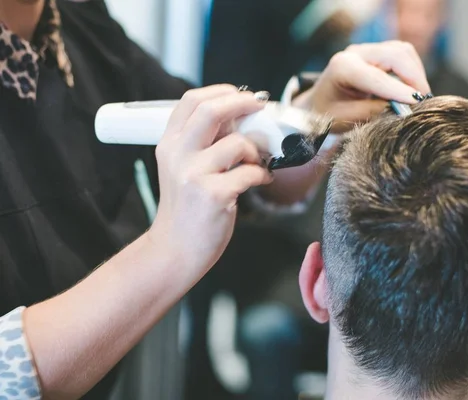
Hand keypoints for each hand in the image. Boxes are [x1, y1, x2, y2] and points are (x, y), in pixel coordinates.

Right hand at [147, 85, 272, 278]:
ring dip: (257, 151)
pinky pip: (250, 174)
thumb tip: (239, 119)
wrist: (174, 250)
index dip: (221, 92)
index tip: (242, 96)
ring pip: (238, 143)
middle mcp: (177, 155)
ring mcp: (193, 175)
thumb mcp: (182, 169)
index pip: (191, 101)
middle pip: (211, 110)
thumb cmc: (185, 209)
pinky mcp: (213, 195)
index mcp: (169, 144)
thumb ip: (201, 143)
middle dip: (242, 103)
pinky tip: (261, 180)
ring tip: (258, 162)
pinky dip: (262, 175)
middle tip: (260, 107)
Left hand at [294, 41, 431, 131]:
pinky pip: (403, 56)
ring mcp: (368, 50)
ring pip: (403, 52)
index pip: (375, 77)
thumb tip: (403, 109)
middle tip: (422, 103)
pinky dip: (412, 72)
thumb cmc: (328, 113)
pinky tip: (411, 90)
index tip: (416, 102)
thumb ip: (374, 112)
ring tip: (418, 98)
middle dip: (414, 78)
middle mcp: (356, 53)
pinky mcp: (378, 53)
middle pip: (395, 55)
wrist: (318, 103)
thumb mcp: (348, 118)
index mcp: (342, 67)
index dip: (398, 89)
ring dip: (415, 74)